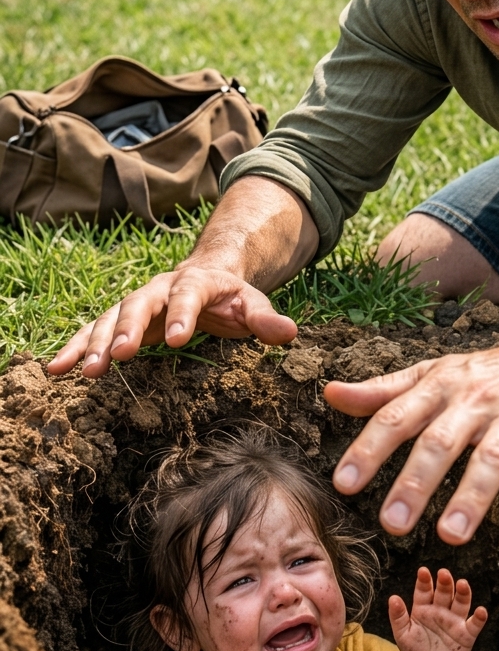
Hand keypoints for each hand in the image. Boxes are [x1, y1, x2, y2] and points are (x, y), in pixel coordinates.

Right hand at [47, 264, 296, 377]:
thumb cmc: (232, 298)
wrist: (208, 277)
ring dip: (96, 345)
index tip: (177, 340)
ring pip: (110, 320)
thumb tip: (289, 333)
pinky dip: (75, 349)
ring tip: (86, 373)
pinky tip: (57, 370)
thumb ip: (266, 319)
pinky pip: (94, 333)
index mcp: (196, 282)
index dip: (182, 315)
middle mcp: (160, 290)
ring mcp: (137, 304)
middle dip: (127, 329)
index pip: (188, 294)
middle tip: (119, 356)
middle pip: (139, 305)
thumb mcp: (252, 304)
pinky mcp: (121, 321)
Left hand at [325, 333, 498, 545]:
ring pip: (489, 460)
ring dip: (470, 499)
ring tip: (450, 536)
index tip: (344, 485)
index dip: (369, 449)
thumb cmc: (481, 374)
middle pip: (440, 442)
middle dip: (416, 483)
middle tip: (392, 524)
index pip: (397, 417)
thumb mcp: (431, 374)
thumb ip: (382, 391)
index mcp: (438, 386)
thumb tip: (329, 393)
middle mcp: (474, 401)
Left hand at [389, 567, 486, 650]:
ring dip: (463, 593)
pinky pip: (474, 624)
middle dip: (444, 582)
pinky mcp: (467, 635)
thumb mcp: (403, 636)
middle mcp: (440, 610)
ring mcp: (454, 621)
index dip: (424, 581)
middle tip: (443, 573)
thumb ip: (398, 618)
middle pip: (444, 592)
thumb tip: (393, 598)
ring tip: (463, 584)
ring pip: (461, 603)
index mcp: (423, 608)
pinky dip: (479, 618)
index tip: (423, 571)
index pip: (424, 591)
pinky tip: (481, 611)